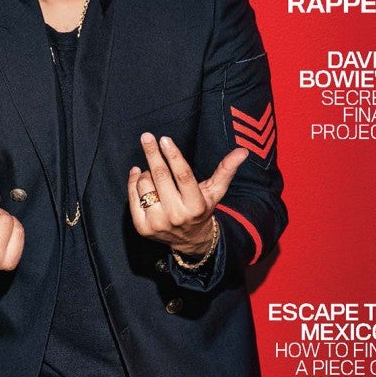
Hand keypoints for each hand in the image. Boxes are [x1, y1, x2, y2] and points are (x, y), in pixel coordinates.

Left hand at [127, 133, 247, 255]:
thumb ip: (226, 170)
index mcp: (195, 205)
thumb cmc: (201, 209)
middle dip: (152, 154)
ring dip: (146, 172)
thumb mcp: (215, 192)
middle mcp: (176, 215)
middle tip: (147, 136)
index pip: (182, 175)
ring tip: (153, 173)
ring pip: (145, 185)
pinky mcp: (142, 227)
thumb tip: (242, 151)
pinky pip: (132, 197)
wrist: (189, 240)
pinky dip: (133, 182)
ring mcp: (157, 223)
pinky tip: (138, 173)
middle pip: (160, 177)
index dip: (173, 155)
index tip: (164, 139)